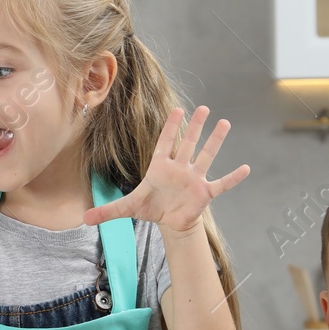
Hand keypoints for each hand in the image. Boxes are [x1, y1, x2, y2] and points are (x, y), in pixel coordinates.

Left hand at [83, 106, 248, 234]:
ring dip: (215, 142)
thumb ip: (107, 211)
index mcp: (160, 167)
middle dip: (195, 127)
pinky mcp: (204, 193)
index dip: (170, 128)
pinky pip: (221, 184)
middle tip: (203, 107)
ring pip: (205, 157)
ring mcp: (194, 179)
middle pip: (188, 144)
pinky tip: (246, 168)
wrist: (170, 222)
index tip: (177, 110)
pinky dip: (233, 178)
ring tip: (225, 123)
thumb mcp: (128, 208)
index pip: (165, 143)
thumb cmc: (151, 207)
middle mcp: (179, 168)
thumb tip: (83, 219)